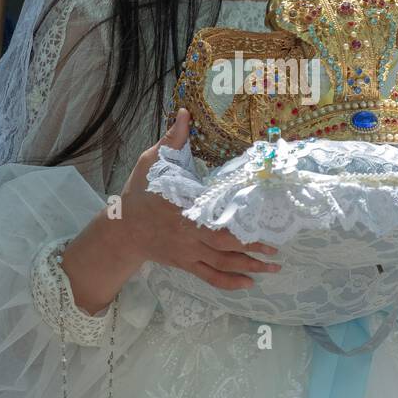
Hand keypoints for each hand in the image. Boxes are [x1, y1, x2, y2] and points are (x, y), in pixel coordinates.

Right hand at [116, 108, 282, 289]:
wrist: (121, 231)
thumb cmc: (139, 194)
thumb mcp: (150, 163)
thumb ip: (170, 141)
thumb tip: (184, 113)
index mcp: (182, 209)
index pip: (215, 217)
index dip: (238, 223)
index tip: (260, 221)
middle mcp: (188, 234)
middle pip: (225, 245)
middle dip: (253, 248)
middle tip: (276, 249)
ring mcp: (187, 252)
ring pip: (222, 264)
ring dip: (249, 267)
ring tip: (273, 268)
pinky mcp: (185, 264)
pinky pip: (210, 276)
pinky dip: (230, 283)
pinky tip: (249, 284)